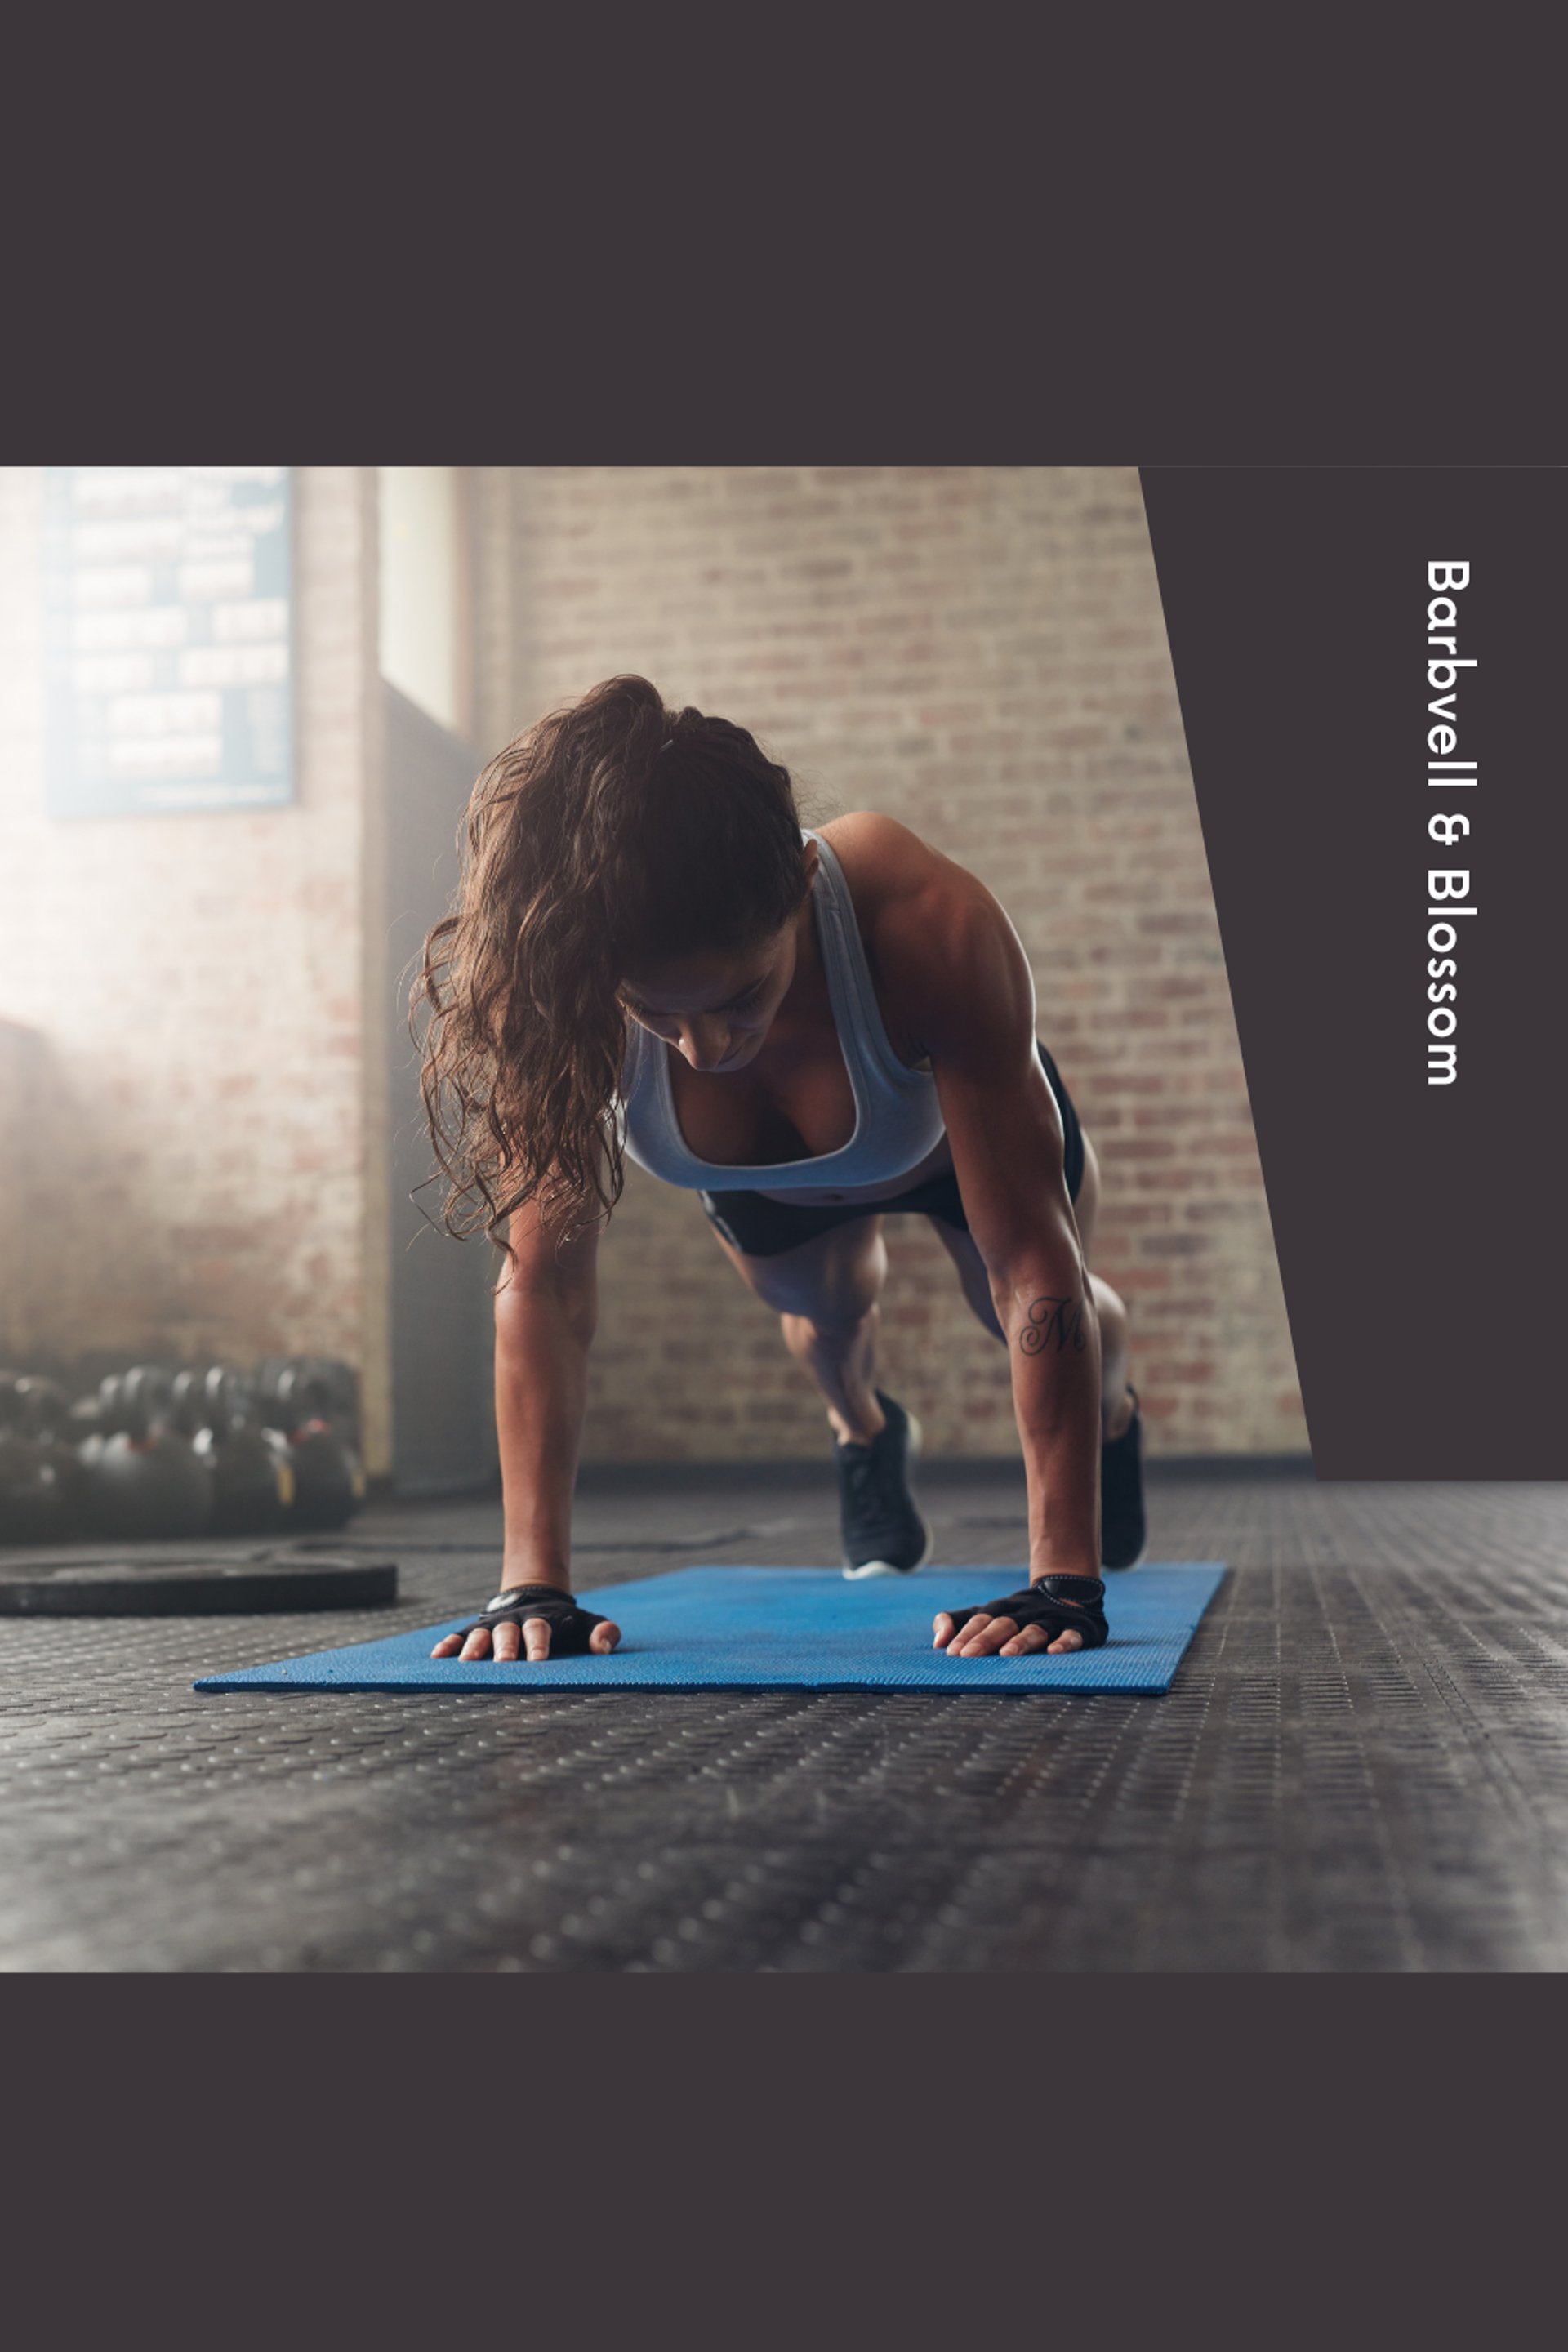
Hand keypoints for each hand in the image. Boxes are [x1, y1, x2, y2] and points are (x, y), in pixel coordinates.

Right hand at [430, 1582, 620, 1663]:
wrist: (538, 1597)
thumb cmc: (566, 1624)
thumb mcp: (588, 1624)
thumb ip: (603, 1633)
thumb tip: (604, 1647)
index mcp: (542, 1621)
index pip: (539, 1629)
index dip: (539, 1643)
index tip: (539, 1660)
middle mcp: (514, 1623)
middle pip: (508, 1633)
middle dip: (504, 1647)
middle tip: (502, 1663)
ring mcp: (493, 1626)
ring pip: (482, 1635)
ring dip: (474, 1648)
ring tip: (467, 1663)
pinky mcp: (477, 1631)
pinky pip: (460, 1636)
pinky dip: (449, 1645)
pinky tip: (438, 1656)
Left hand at [931, 1608, 1083, 1658]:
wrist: (1070, 1589)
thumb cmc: (1020, 1614)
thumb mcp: (989, 1614)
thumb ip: (960, 1623)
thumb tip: (937, 1642)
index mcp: (1003, 1610)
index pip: (980, 1620)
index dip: (965, 1634)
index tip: (951, 1652)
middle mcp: (1025, 1612)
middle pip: (1004, 1624)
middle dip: (985, 1639)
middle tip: (968, 1656)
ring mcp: (1052, 1619)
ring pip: (1035, 1630)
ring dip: (1020, 1641)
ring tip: (1006, 1654)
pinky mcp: (1078, 1627)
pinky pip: (1071, 1635)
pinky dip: (1064, 1643)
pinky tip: (1053, 1652)